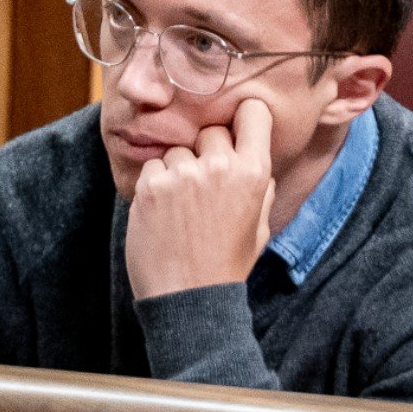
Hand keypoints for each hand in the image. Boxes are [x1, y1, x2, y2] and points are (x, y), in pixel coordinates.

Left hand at [124, 98, 276, 300]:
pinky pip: (153, 167)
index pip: (253, 113)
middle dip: (207, 153)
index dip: (244, 120)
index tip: (237, 131)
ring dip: (178, 171)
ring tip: (182, 209)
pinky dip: (155, 185)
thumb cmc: (226, 264)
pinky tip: (163, 214)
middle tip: (204, 188)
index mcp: (254, 173)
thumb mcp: (260, 227)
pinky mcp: (151, 185)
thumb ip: (261, 187)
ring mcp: (183, 175)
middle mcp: (220, 166)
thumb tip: (255, 157)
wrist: (188, 298)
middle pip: (211, 132)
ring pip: (178, 150)